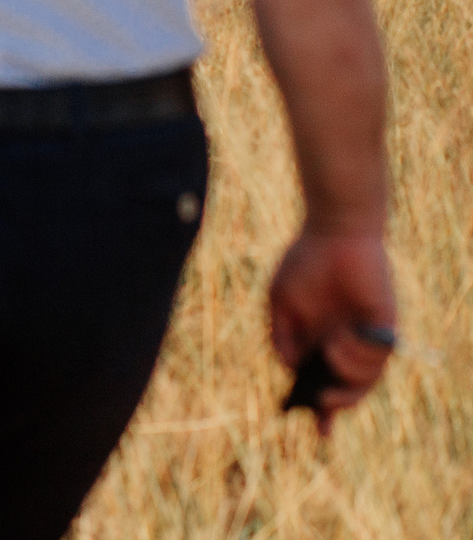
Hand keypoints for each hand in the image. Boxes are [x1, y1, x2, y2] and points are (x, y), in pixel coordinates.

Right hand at [269, 230, 396, 434]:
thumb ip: (281, 336)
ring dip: (345, 374)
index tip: (319, 431)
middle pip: (349, 389)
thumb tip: (290, 367)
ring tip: (330, 348)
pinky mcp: (384, 327)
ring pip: (364, 379)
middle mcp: (345, 343)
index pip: (324, 381)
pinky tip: (341, 337)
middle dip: (337, 404)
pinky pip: (378, 358)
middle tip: (322, 402)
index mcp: (319, 340)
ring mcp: (366, 337)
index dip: (321, 408)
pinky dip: (358, 357)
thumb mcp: (279, 302)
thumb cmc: (304, 263)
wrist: (335, 232)